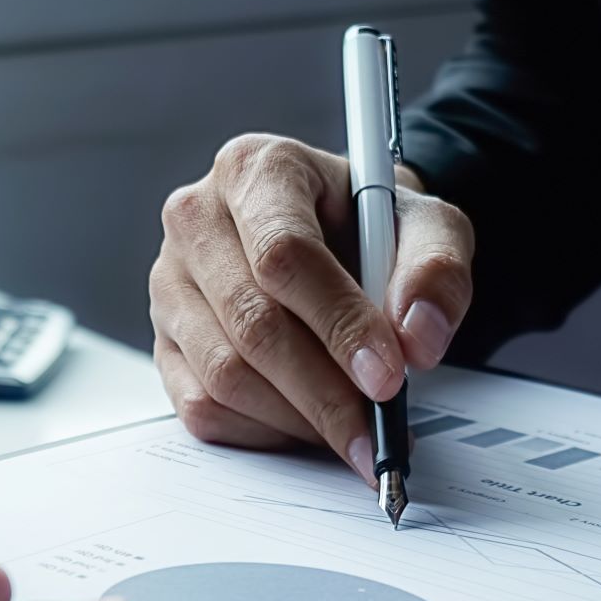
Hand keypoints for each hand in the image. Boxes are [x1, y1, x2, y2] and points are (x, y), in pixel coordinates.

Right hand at [151, 133, 475, 478]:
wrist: (338, 236)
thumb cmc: (370, 226)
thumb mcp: (427, 225)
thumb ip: (437, 270)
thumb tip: (418, 338)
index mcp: (257, 170)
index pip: (283, 253)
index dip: (339, 323)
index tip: (387, 376)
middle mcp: (198, 219)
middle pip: (252, 323)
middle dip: (324, 392)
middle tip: (376, 429)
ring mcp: (170, 284)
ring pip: (224, 373)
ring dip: (296, 418)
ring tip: (352, 429)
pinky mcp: (163, 340)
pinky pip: (202, 405)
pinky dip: (262, 430)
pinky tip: (306, 424)